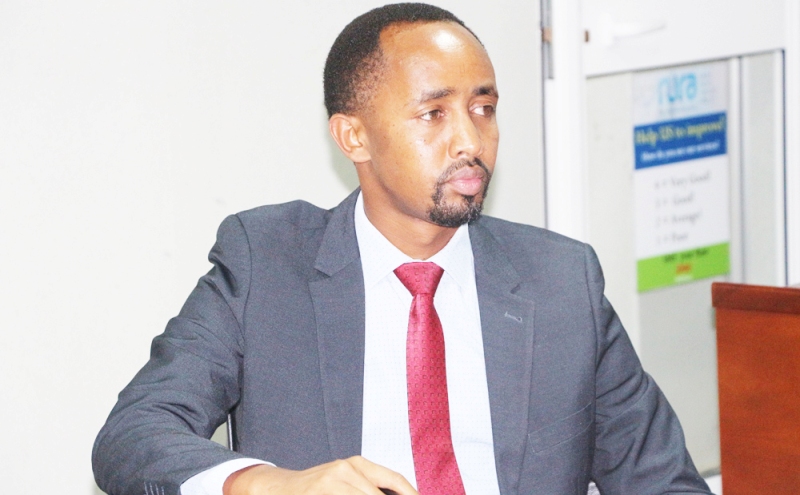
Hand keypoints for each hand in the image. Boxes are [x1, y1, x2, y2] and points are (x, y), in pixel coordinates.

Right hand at [222, 456, 417, 494]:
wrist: (279, 487)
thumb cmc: (318, 488)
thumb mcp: (346, 481)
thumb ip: (369, 487)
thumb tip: (401, 494)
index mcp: (357, 464)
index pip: (394, 479)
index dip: (410, 492)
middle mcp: (346, 469)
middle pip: (379, 494)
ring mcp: (331, 482)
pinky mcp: (319, 492)